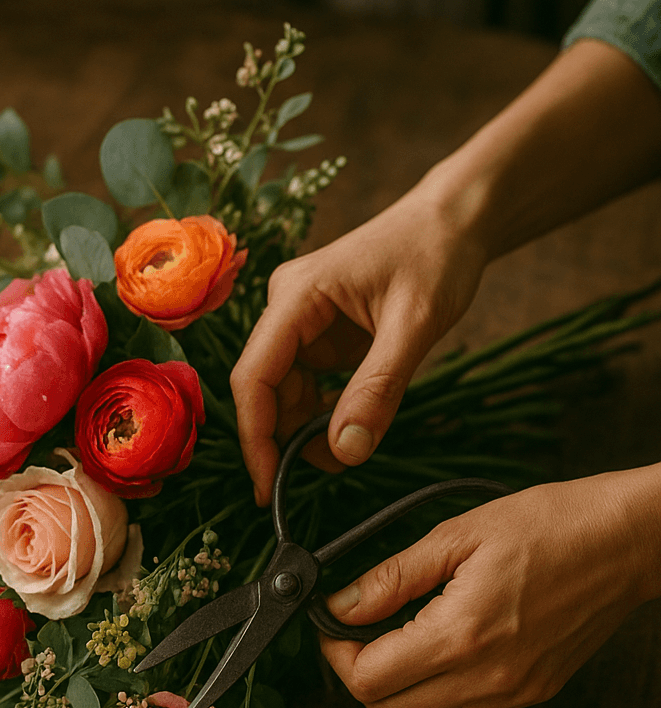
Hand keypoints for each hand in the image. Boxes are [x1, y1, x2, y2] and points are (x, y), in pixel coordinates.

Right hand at [230, 188, 487, 504]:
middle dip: (284, 437)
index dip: (255, 436)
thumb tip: (344, 453)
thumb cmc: (437, 255)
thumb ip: (378, 389)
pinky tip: (350, 424)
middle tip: (324, 472)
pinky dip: (323, 413)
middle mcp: (285, 308)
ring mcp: (299, 322)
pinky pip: (306, 385)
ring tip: (347, 450)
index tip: (268, 486)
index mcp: (295, 296)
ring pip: (283, 392)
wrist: (454, 220)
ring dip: (305, 428)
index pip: (253, 376)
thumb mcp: (416, 324)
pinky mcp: (318, 334)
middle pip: (263, 389)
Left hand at [320, 470, 660, 707]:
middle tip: (358, 632)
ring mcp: (513, 694)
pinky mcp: (532, 694)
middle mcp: (488, 679)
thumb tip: (340, 605)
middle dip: (359, 675)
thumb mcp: (456, 535)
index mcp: (462, 636)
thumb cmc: (550, 525)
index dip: (336, 654)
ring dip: (395, 690)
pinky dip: (433, 695)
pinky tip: (439, 650)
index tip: (334, 624)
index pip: (368, 680)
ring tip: (398, 639)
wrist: (627, 541)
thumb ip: (390, 578)